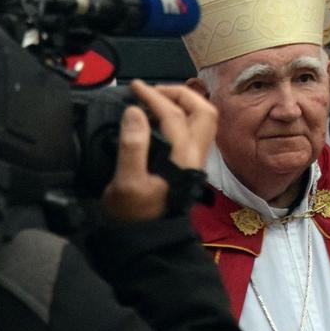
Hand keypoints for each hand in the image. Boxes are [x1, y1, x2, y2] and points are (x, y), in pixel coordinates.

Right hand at [101, 80, 218, 222]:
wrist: (147, 243)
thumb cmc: (134, 216)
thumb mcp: (126, 183)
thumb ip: (132, 146)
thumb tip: (135, 111)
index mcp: (183, 157)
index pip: (173, 114)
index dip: (153, 96)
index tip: (134, 87)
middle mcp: (196, 155)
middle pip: (203, 111)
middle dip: (179, 94)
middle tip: (152, 91)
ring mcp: (195, 160)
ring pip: (203, 120)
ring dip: (183, 104)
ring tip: (156, 100)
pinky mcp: (189, 165)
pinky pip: (194, 130)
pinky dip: (181, 116)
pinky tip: (159, 119)